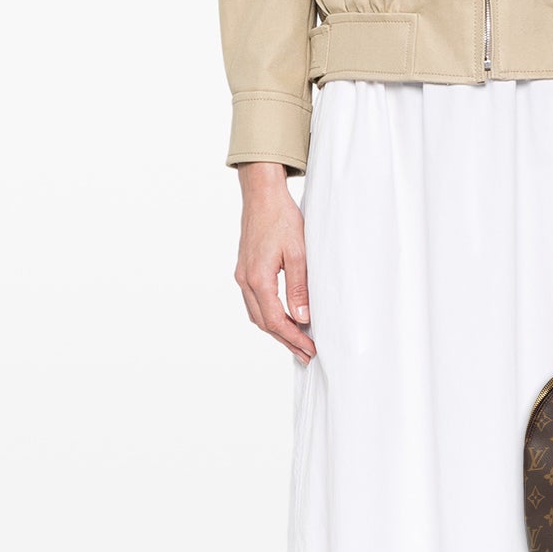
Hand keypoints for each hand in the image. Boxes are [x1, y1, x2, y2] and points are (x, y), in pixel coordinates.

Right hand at [234, 163, 313, 363]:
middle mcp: (245, 280)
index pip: (275, 320)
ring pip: (257, 314)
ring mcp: (242, 276)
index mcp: (258, 278)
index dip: (293, 338)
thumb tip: (302, 318)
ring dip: (277, 331)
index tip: (310, 348)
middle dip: (286, 341)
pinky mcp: (245, 270)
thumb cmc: (281, 218)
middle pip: (264, 323)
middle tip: (306, 355)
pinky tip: (283, 320)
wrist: (262, 196)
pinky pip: (255, 302)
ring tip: (297, 343)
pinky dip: (269, 316)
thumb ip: (299, 288)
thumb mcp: (298, 253)